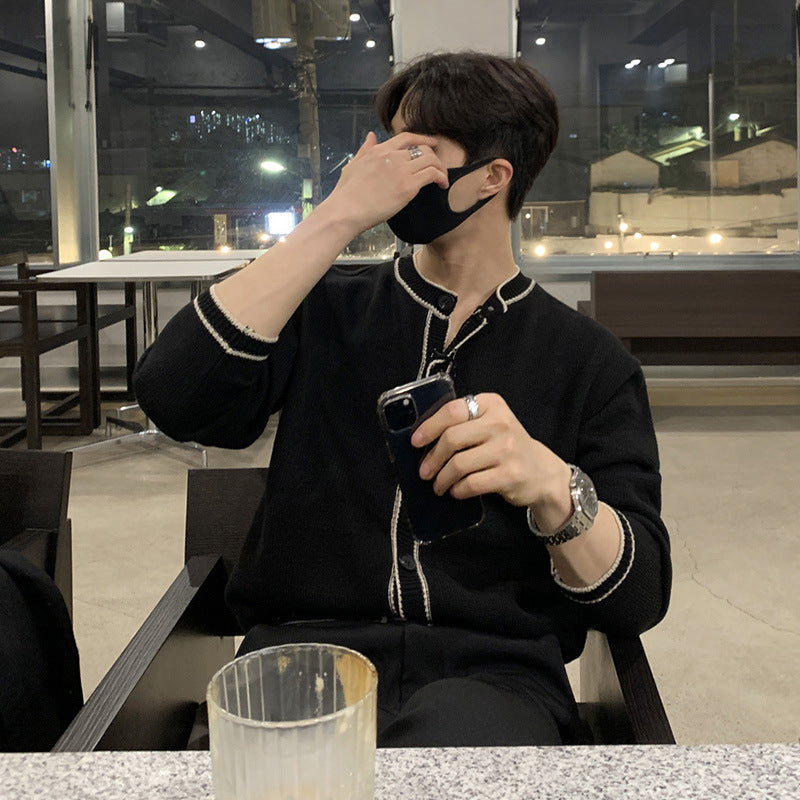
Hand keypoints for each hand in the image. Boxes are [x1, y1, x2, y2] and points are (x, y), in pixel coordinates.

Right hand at [328, 131, 448, 232]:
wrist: (346, 210)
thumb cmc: (346, 193)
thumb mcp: (353, 165)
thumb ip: (365, 150)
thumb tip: (371, 136)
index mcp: (379, 150)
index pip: (407, 138)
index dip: (423, 139)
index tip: (432, 143)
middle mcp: (392, 156)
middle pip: (422, 148)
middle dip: (434, 156)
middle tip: (438, 167)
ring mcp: (401, 170)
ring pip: (431, 159)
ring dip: (441, 168)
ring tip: (442, 179)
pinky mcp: (408, 186)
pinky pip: (433, 174)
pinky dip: (441, 178)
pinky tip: (442, 186)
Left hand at [411, 393, 571, 514]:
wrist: (541, 471)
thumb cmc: (506, 446)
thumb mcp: (491, 423)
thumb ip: (464, 423)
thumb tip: (423, 438)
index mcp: (491, 404)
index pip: (452, 410)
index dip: (429, 426)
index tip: (416, 441)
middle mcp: (500, 423)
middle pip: (452, 438)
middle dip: (432, 458)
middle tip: (424, 471)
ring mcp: (506, 449)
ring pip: (459, 464)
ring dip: (442, 478)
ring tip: (438, 485)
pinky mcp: (509, 475)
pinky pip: (471, 484)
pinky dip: (457, 490)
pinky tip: (455, 491)